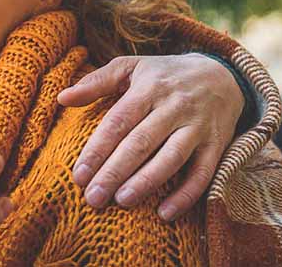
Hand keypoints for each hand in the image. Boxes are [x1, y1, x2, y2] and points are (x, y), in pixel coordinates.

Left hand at [57, 53, 243, 220]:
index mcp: (148, 87)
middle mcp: (174, 106)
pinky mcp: (217, 144)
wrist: (221, 74)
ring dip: (147, 181)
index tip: (78, 175)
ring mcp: (197, 126)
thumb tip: (61, 98)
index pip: (118, 121)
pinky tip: (165, 214)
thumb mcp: (131, 67)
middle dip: (115, 171)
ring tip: (122, 201)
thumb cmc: (164, 74)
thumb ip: (96, 82)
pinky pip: (203, 173)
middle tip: (92, 197)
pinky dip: (186, 195)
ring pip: (171, 157)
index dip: (97, 149)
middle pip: (141, 142)